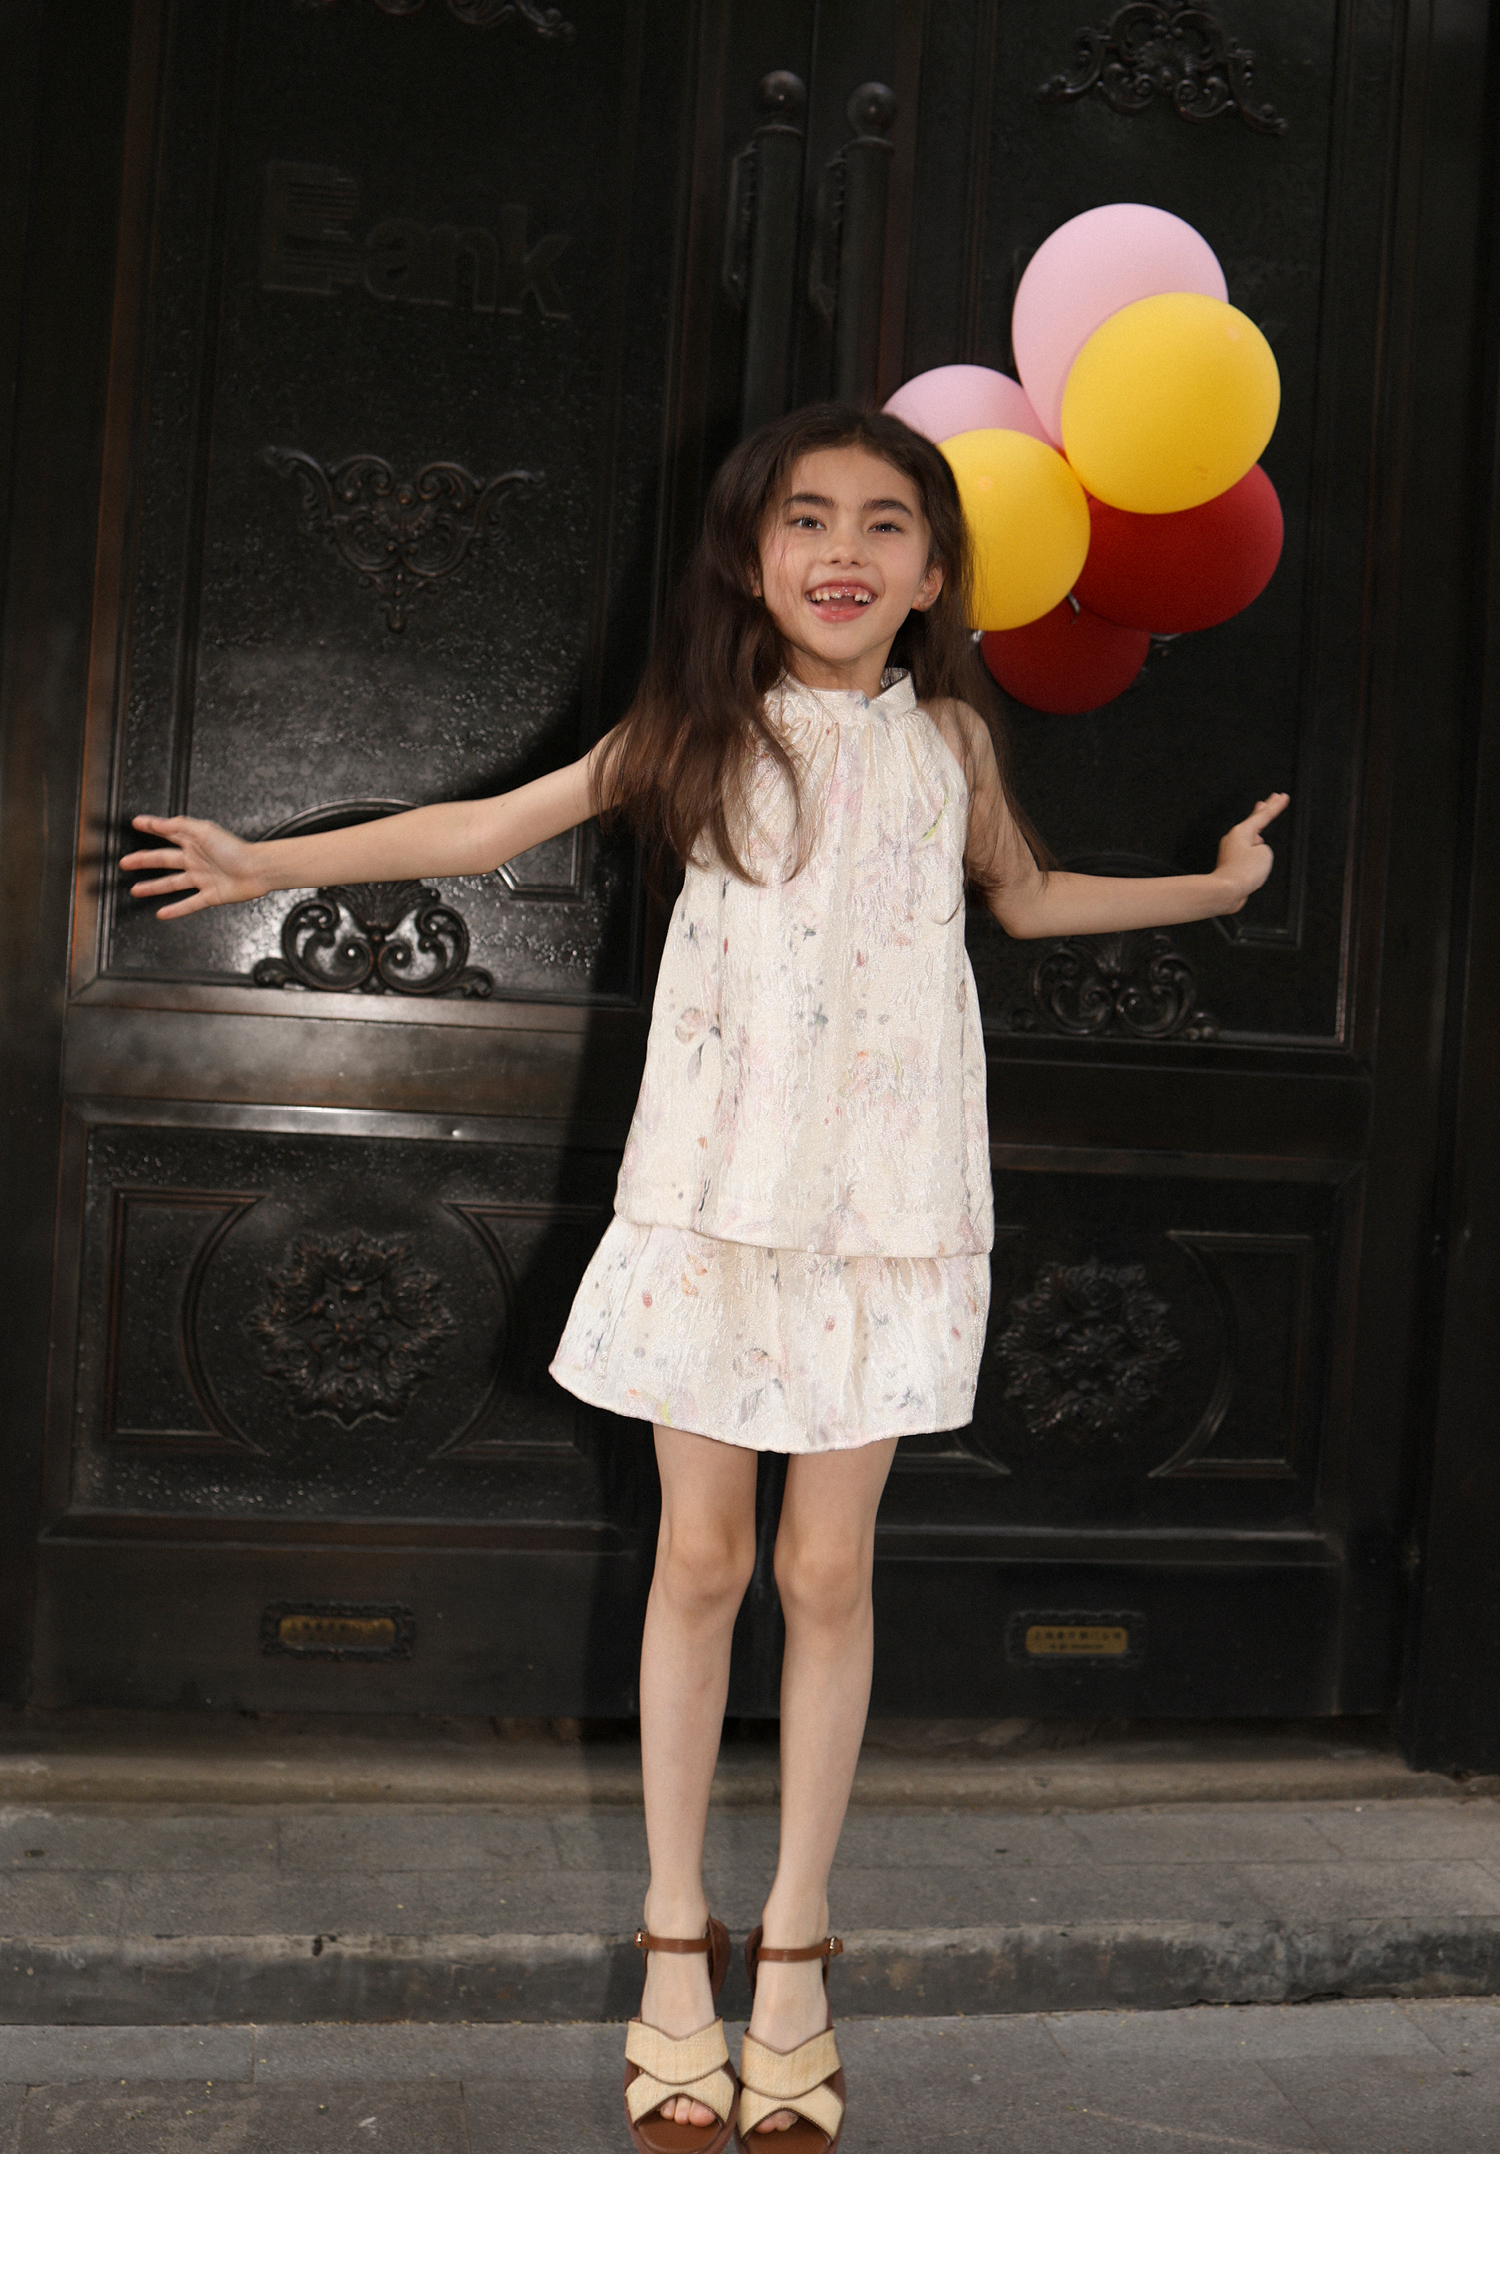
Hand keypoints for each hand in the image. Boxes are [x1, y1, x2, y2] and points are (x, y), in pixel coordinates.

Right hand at [120, 813, 266, 918]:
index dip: (152, 826)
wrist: (258, 870)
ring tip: (136, 890)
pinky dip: (175, 909)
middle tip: (126, 862)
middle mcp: (196, 859)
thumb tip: (158, 822)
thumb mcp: (204, 830)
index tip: (137, 823)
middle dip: (143, 860)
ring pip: (172, 883)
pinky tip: (162, 913)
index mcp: (194, 841)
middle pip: (163, 859)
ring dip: (152, 886)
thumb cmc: (236, 849)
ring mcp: (202, 878)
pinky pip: (189, 903)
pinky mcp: (210, 895)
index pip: (167, 832)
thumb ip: (179, 825)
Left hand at [1213, 793, 1289, 911]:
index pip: (1263, 815)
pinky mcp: (1231, 863)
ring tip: (1263, 816)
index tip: (1283, 796)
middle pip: (1254, 820)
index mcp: (1242, 832)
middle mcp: (1234, 839)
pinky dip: (1253, 844)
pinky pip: (1246, 850)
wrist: (1226, 891)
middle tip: (1272, 798)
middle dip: (1265, 809)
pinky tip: (1256, 846)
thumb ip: (1265, 849)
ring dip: (1258, 825)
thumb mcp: (1265, 854)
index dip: (1275, 806)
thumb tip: (1258, 852)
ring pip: (1249, 835)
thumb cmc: (1243, 873)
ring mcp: (1231, 851)